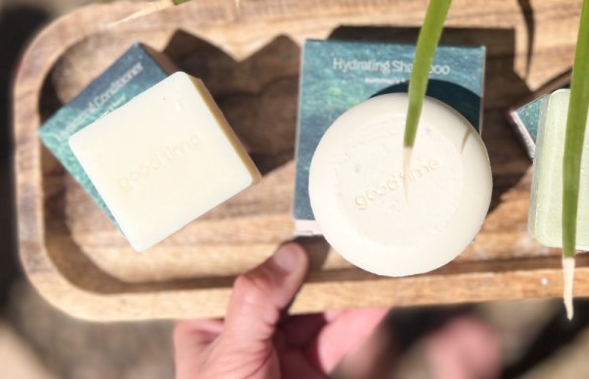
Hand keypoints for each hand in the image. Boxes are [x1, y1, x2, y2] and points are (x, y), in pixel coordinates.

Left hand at [173, 243, 387, 378]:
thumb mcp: (232, 354)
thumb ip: (257, 302)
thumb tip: (289, 253)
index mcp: (210, 320)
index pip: (243, 273)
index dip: (273, 248)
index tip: (304, 223)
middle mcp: (246, 330)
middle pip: (287, 287)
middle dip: (319, 266)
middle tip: (347, 238)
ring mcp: (279, 350)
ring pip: (317, 310)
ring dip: (345, 291)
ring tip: (371, 263)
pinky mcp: (309, 369)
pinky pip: (336, 338)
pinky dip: (358, 321)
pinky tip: (378, 301)